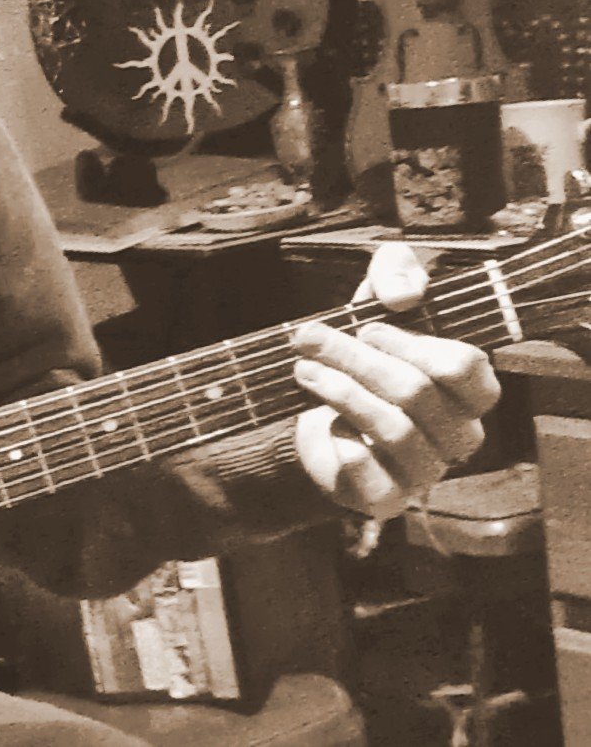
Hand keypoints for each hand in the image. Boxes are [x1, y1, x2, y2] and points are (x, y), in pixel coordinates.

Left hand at [291, 242, 500, 519]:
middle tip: (307, 337)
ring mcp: (426, 471)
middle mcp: (457, 435)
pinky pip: (373, 476)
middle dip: (352, 356)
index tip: (366, 326)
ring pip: (394, 429)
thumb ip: (396, 271)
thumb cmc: (361, 359)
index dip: (414, 343)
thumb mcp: (374, 302)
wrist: (316, 420)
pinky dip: (346, 447)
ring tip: (301, 369)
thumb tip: (405, 295)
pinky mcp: (387, 498)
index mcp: (465, 391)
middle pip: (415, 391)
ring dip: (338, 390)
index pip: (467, 369)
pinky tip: (324, 426)